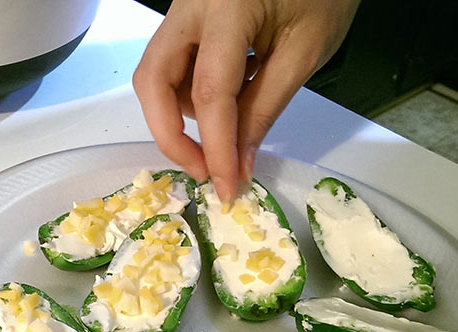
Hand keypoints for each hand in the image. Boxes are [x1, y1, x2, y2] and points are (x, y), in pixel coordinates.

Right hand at [133, 0, 357, 199]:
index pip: (210, 92)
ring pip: (155, 75)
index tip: (225, 187)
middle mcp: (190, 6)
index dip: (216, 147)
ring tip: (220, 136)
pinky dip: (187, 96)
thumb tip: (237, 163)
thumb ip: (265, 108)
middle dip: (170, 134)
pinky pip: (172, 65)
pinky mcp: (187, 18)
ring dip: (178, 115)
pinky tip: (222, 107)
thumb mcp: (305, 51)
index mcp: (227, 7)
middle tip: (202, 169)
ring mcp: (183, 10)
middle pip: (153, 81)